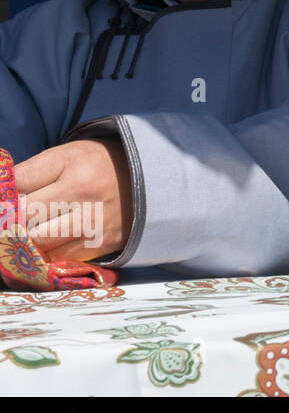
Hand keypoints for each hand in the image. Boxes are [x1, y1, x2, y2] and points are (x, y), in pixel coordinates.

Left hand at [13, 138, 132, 261]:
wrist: (151, 181)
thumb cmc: (98, 166)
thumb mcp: (67, 156)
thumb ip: (32, 173)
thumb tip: (1, 199)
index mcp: (71, 162)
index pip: (17, 182)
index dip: (3, 196)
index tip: (3, 204)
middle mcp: (82, 192)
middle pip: (23, 215)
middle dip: (9, 221)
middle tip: (10, 223)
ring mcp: (92, 221)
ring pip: (37, 241)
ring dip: (24, 240)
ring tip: (22, 236)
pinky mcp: (100, 244)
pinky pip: (58, 257)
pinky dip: (47, 253)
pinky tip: (45, 245)